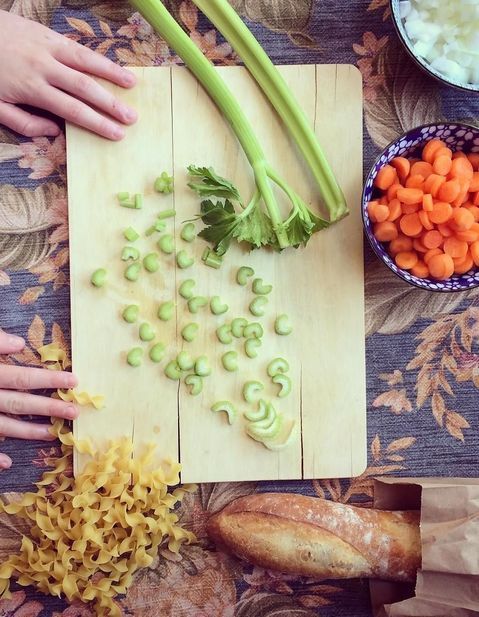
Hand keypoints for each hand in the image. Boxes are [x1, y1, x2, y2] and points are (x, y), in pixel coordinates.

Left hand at [0, 10, 136, 139]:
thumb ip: (24, 123)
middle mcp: (44, 67)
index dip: (98, 123)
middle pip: (85, 88)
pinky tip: (109, 64)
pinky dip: (95, 56)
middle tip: (132, 117)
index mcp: (32, 89)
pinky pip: (76, 45)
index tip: (117, 134)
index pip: (73, 110)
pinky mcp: (45, 32)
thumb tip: (54, 132)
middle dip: (111, 104)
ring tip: (132, 84)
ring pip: (86, 61)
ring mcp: (46, 47)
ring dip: (111, 73)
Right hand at [0, 330, 78, 470]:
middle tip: (76, 412)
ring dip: (27, 432)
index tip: (74, 381)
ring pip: (2, 426)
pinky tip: (6, 462)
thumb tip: (18, 343)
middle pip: (19, 403)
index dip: (49, 379)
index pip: (23, 377)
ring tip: (52, 433)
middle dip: (49, 408)